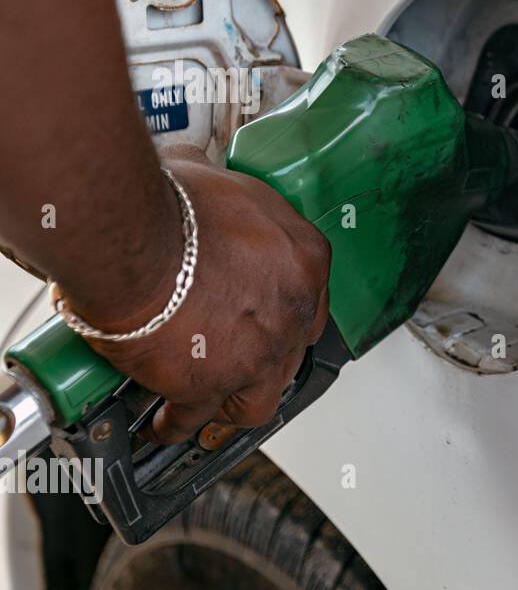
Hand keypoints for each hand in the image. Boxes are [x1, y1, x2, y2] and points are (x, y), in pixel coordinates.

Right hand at [68, 146, 330, 443]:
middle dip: (266, 362)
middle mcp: (292, 311)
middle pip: (290, 353)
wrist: (133, 239)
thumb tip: (195, 165)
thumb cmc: (172, 205)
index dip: (287, 314)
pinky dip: (179, 423)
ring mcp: (258, 354)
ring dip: (234, 405)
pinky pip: (196, 416)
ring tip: (213, 408)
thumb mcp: (213, 177)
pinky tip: (166, 424)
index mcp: (304, 259)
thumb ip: (217, 185)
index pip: (312, 299)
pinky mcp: (212, 384)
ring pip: (256, 399)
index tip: (272, 321)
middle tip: (240, 362)